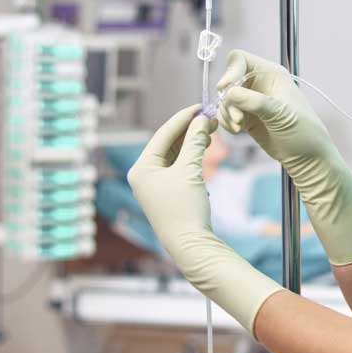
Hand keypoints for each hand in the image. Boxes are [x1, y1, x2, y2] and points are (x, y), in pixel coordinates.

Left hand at [127, 105, 214, 246]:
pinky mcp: (167, 192)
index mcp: (141, 168)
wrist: (190, 245)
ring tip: (210, 131)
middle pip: (167, 143)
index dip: (183, 119)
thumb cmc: (185, 209)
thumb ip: (195, 143)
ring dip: (192, 143)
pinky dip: (191, 156)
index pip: (162, 134)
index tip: (201, 107)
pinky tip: (204, 148)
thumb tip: (202, 121)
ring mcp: (154, 185)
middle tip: (209, 118)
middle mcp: (144, 175)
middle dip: (189, 130)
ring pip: (174, 154)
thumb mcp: (191, 171)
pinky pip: (178, 167)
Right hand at [216, 50, 339, 174]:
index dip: (230, 71)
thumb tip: (229, 92)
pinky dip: (226, 122)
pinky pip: (226, 113)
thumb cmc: (303, 131)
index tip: (225, 88)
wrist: (306, 157)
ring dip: (227, 113)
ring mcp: (251, 100)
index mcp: (271, 73)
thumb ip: (255, 101)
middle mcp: (259, 83)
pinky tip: (238, 131)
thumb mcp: (281, 114)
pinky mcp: (246, 116)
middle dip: (228, 100)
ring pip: (225, 99)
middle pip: (228, 80)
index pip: (240, 59)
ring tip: (240, 127)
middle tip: (239, 118)